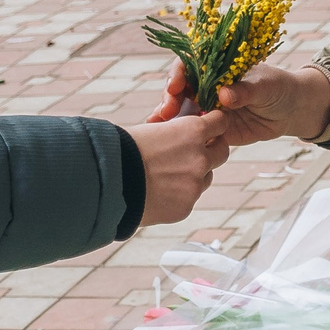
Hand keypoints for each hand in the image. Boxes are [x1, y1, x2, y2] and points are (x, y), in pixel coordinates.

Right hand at [123, 112, 230, 228]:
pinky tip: (157, 192)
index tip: (210, 126)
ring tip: (167, 175)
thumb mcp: (150, 130)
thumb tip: (180, 135)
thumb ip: (173, 134)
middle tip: (198, 151)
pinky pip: (189, 198)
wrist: (106, 183)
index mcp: (192, 131)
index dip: (215, 124)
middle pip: (222, 152)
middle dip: (213, 150)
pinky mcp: (186, 207)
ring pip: (206, 178)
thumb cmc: (121, 150)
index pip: (220, 123)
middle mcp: (200, 158)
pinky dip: (178, 195)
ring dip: (195, 175)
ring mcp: (194, 185)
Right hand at [149, 60, 329, 147]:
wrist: (291, 111)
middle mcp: (207, 86)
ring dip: (168, 119)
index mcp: (216, 68)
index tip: (176, 86)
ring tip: (158, 129)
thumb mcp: (265, 86)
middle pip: (179, 89)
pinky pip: (194, 133)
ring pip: (181, 112)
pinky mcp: (212, 129)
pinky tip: (172, 144)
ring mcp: (207, 108)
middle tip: (168, 112)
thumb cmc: (278, 88)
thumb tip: (225, 95)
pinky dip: (181, 138)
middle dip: (169, 99)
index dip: (178, 73)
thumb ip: (245, 90)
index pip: (189, 65)